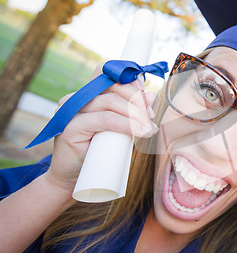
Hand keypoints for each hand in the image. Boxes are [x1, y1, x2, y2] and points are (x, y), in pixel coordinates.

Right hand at [44, 65, 157, 194]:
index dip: (128, 79)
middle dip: (137, 100)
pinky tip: (140, 132)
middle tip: (151, 116)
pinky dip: (126, 125)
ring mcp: (70, 112)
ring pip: (110, 102)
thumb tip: (151, 95)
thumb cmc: (98, 152)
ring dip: (136, 114)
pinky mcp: (70, 127)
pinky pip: (105, 119)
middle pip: (112, 87)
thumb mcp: (121, 128)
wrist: (74, 179)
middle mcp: (76, 99)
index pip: (105, 73)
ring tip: (149, 128)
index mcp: (86, 96)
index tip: (145, 94)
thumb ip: (133, 111)